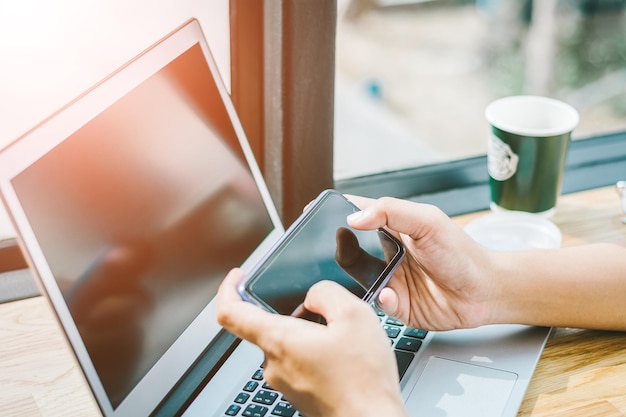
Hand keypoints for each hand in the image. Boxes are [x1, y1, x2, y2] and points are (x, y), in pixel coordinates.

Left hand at [217, 269, 408, 416]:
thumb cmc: (364, 381)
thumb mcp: (355, 316)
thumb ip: (326, 293)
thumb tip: (313, 295)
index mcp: (279, 341)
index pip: (230, 313)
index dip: (229, 289)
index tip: (237, 276)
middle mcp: (275, 364)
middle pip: (267, 326)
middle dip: (294, 312)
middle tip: (328, 312)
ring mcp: (286, 382)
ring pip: (287, 345)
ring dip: (308, 334)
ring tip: (342, 338)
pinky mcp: (300, 394)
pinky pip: (299, 363)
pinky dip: (316, 353)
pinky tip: (343, 357)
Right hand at [346, 196, 495, 329]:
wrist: (485, 291)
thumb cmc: (462, 253)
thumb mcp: (427, 222)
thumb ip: (391, 212)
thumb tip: (355, 217)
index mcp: (393, 227)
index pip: (358, 214)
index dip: (338, 211)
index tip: (319, 210)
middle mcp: (387, 252)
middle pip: (350, 247)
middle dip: (339, 248)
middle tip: (337, 246)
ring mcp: (390, 279)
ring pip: (358, 278)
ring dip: (357, 277)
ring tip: (370, 275)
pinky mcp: (397, 305)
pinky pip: (377, 303)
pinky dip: (381, 299)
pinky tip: (391, 295)